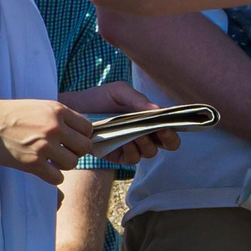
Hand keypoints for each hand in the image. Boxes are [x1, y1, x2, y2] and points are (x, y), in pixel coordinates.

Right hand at [0, 99, 96, 186]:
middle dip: (76, 152)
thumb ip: (57, 116)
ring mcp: (45, 146)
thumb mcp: (37, 106)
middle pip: (84, 147)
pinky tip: (43, 171)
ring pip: (73, 163)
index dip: (82, 136)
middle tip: (63, 153)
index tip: (72, 140)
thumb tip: (76, 131)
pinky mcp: (33, 163)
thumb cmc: (6, 114)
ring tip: (51, 162)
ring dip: (64, 165)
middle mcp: (55, 127)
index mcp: (57, 110)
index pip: (87, 128)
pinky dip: (52, 177)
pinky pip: (57, 178)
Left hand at [58, 82, 181, 163]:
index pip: (170, 129)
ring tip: (137, 133)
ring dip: (147, 143)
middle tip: (160, 131)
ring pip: (150, 152)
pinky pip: (132, 159)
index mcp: (149, 119)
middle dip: (167, 139)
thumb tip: (158, 109)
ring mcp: (132, 146)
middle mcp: (144, 134)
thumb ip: (138, 99)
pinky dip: (132, 151)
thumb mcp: (119, 92)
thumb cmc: (99, 98)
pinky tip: (125, 142)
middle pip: (167, 144)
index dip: (175, 129)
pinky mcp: (118, 156)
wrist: (75, 109)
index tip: (170, 124)